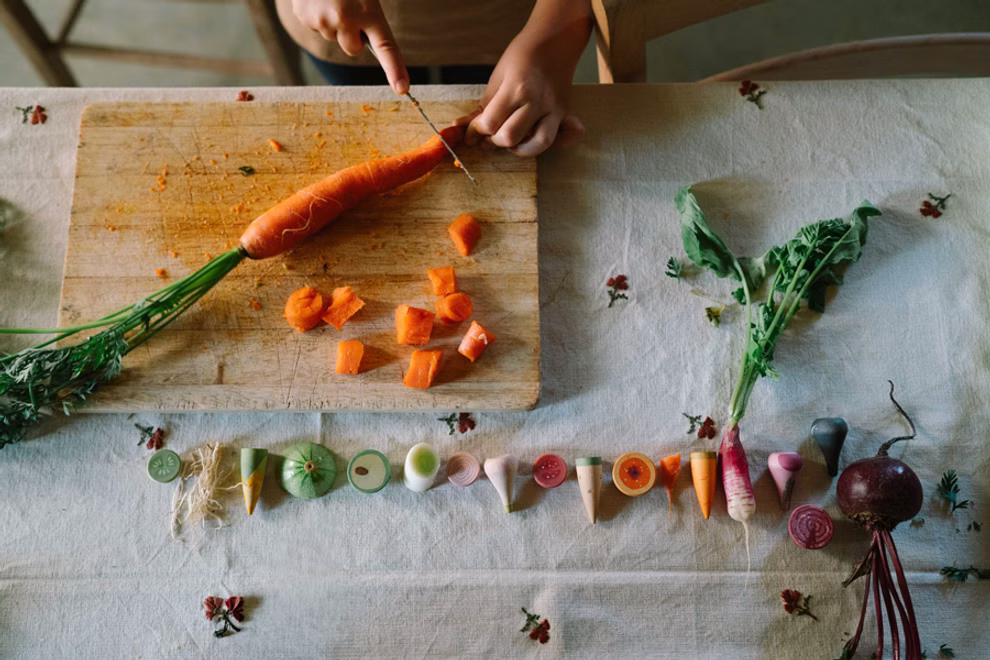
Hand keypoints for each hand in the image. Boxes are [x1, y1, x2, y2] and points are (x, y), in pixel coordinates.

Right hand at [291, 0, 407, 92]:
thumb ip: (370, 16)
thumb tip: (365, 39)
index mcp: (368, 11)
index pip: (387, 47)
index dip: (395, 70)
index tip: (402, 89)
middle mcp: (345, 19)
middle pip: (352, 49)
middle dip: (352, 37)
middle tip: (349, 11)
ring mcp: (322, 20)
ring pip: (332, 37)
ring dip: (334, 23)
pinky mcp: (304, 17)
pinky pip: (315, 27)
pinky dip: (317, 16)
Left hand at [457, 1, 589, 156]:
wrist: (554, 41)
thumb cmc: (524, 54)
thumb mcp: (498, 76)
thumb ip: (482, 106)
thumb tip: (461, 127)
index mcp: (516, 88)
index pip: (490, 123)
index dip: (475, 132)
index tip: (471, 133)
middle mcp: (537, 102)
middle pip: (510, 137)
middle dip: (494, 141)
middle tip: (489, 135)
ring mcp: (554, 109)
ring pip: (538, 144)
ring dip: (520, 149)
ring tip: (511, 141)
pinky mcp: (564, 114)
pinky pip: (561, 139)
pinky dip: (549, 145)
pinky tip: (534, 140)